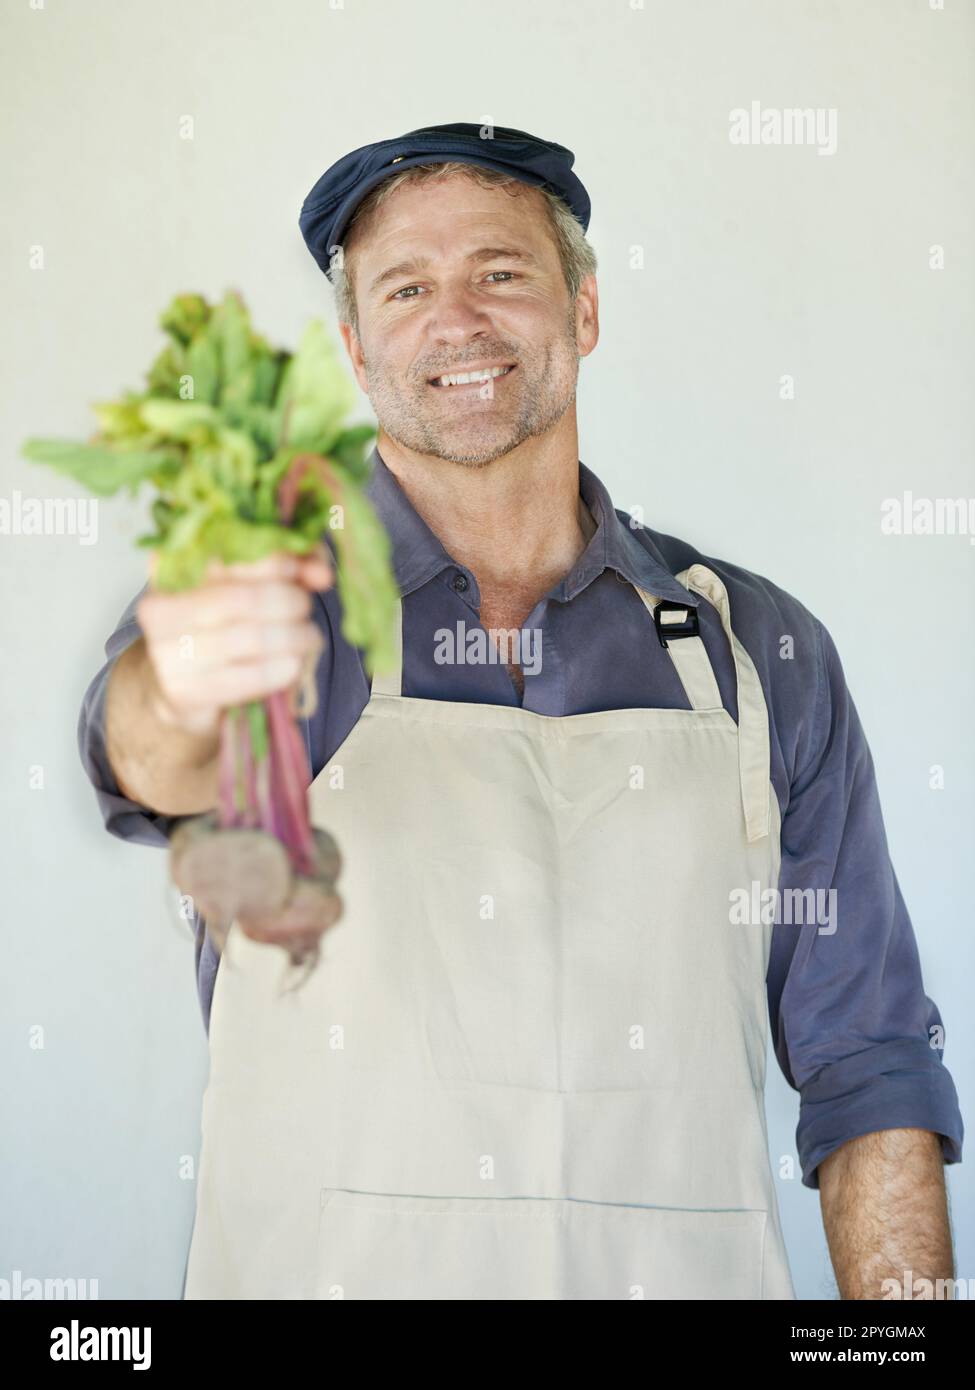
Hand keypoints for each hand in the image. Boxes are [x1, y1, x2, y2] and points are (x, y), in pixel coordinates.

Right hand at [136, 544, 334, 738]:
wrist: (178, 687)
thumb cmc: (217, 628)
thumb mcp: (249, 586)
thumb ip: (287, 570)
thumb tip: (321, 573)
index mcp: (171, 569)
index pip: (232, 554)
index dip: (278, 561)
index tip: (306, 572)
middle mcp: (159, 606)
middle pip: (245, 598)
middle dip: (290, 602)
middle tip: (305, 610)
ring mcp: (166, 651)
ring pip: (251, 638)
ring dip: (294, 638)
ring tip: (308, 638)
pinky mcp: (182, 691)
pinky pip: (246, 678)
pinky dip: (280, 670)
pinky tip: (293, 665)